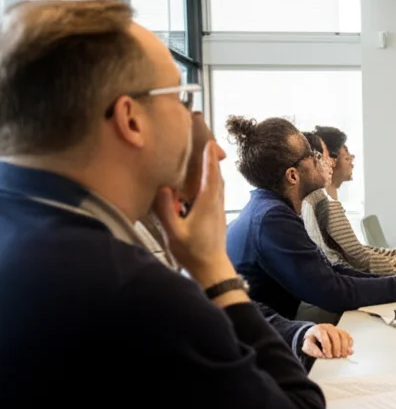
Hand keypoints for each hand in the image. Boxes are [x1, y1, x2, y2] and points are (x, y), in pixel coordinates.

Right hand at [154, 141, 235, 287]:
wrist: (212, 268)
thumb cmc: (192, 253)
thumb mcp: (174, 233)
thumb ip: (166, 211)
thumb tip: (164, 188)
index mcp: (207, 205)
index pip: (210, 176)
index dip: (209, 159)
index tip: (209, 142)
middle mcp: (216, 204)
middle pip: (217, 175)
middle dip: (212, 158)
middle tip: (206, 140)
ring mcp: (219, 209)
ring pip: (218, 183)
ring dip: (213, 167)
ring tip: (205, 154)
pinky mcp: (217, 214)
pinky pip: (216, 191)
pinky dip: (212, 179)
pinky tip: (204, 178)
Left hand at [302, 324, 353, 358]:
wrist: (314, 335)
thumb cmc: (311, 340)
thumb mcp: (307, 345)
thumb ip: (312, 350)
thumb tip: (320, 354)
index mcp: (318, 330)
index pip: (324, 338)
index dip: (327, 348)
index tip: (328, 356)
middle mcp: (328, 328)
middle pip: (335, 336)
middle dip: (337, 347)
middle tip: (337, 356)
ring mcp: (335, 329)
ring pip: (343, 335)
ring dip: (345, 346)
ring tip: (343, 354)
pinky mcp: (340, 331)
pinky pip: (347, 335)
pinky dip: (349, 342)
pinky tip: (348, 349)